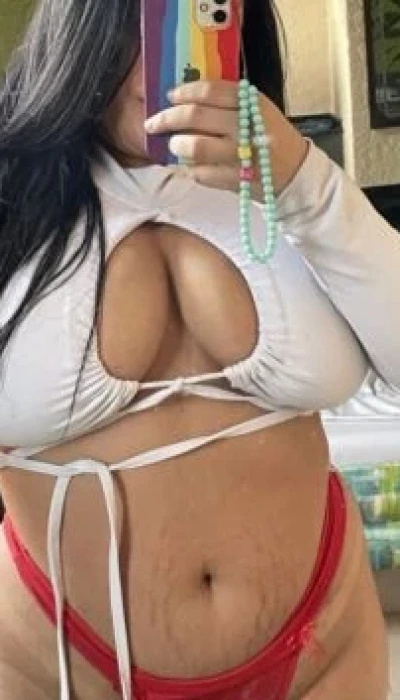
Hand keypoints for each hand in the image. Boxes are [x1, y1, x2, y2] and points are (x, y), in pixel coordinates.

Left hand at [144, 80, 308, 197]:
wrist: (297, 174)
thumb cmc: (271, 139)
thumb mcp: (258, 111)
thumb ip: (227, 104)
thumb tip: (185, 101)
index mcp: (252, 103)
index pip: (210, 90)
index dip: (184, 92)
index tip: (169, 96)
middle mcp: (247, 127)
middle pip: (196, 116)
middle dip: (167, 119)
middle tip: (153, 124)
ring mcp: (242, 155)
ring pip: (196, 146)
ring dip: (178, 145)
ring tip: (175, 146)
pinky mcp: (238, 181)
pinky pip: (203, 173)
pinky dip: (192, 170)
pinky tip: (193, 167)